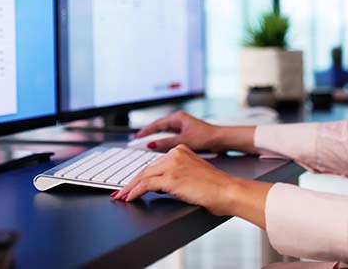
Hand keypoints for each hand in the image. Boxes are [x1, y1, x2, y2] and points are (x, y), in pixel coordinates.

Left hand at [112, 145, 235, 214]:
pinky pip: (145, 184)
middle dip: (131, 182)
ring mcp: (172, 165)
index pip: (154, 163)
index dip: (141, 175)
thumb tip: (159, 185)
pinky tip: (129, 198)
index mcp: (180, 150)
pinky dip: (134, 192)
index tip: (131, 183)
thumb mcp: (193, 174)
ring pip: (143, 175)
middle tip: (121, 191)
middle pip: (146, 169)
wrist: (226, 191)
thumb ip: (177, 174)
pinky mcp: (170, 177)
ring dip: (129, 188)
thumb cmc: (216, 187)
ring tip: (121, 196)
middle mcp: (175, 154)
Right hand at [134, 110, 221, 151]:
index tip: (136, 138)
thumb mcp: (184, 140)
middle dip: (149, 135)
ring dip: (157, 140)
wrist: (221, 140)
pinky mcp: (186, 135)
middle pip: (159, 128)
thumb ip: (166, 142)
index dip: (145, 131)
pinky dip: (164, 143)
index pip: (156, 124)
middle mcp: (179, 121)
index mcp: (178, 118)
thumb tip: (151, 144)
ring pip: (165, 134)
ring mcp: (182, 128)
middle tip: (138, 143)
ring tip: (146, 147)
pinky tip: (161, 150)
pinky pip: (171, 138)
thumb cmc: (207, 136)